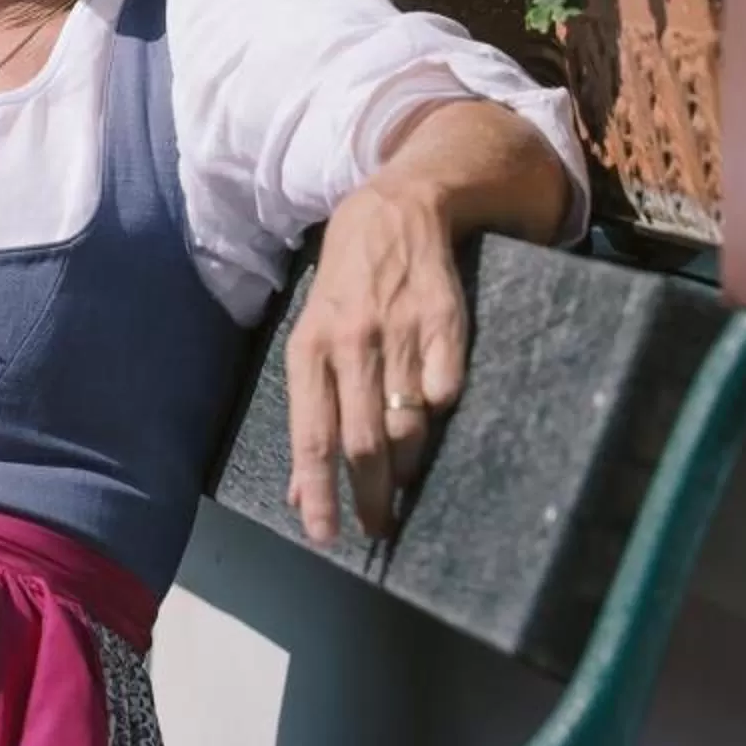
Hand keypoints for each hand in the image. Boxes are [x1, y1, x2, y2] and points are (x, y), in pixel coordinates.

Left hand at [283, 177, 467, 545]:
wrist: (398, 210)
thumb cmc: (345, 286)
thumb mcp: (311, 338)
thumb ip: (309, 412)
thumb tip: (298, 490)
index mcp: (310, 349)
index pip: (313, 436)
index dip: (318, 491)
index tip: (325, 535)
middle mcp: (352, 343)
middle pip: (362, 441)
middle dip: (371, 496)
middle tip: (379, 526)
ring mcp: (401, 333)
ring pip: (406, 424)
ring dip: (407, 465)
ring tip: (406, 482)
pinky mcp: (445, 323)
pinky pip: (447, 389)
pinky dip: (441, 414)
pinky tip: (436, 421)